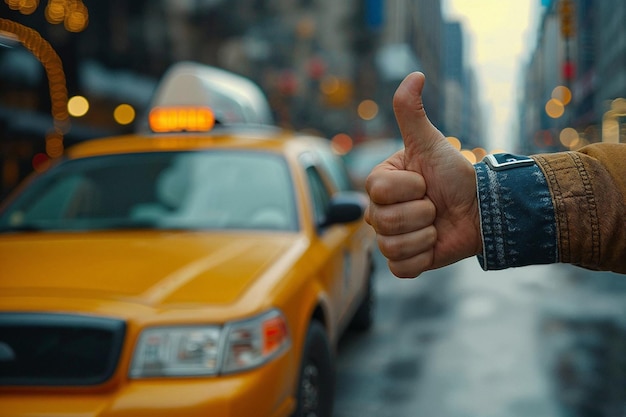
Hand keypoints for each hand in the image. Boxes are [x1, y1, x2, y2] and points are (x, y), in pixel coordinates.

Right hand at [364, 72, 481, 277]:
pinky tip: (434, 244)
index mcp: (379, 185)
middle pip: (383, 222)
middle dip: (421, 211)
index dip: (409, 187)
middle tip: (435, 205)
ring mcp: (390, 239)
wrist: (482, 208)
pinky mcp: (404, 263)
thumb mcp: (432, 142)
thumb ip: (413, 112)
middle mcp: (379, 213)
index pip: (379, 191)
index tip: (424, 181)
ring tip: (436, 224)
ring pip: (391, 246)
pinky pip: (400, 268)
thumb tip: (414, 74)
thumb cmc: (454, 173)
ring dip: (425, 234)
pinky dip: (422, 258)